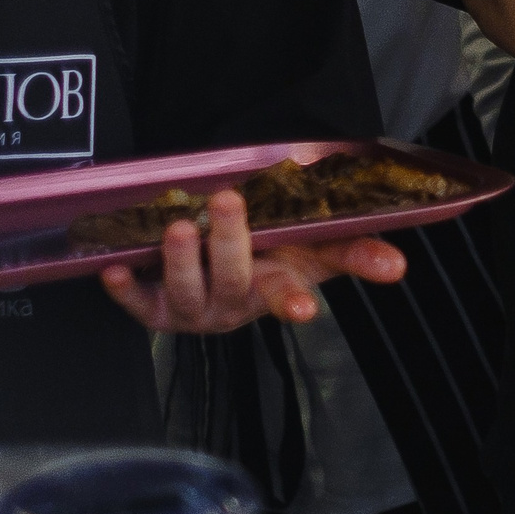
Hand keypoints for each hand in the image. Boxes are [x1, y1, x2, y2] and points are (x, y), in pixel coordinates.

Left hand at [99, 188, 407, 333]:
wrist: (224, 264)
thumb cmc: (276, 253)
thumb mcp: (318, 248)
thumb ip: (358, 251)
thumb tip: (400, 265)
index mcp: (274, 288)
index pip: (290, 297)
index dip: (294, 303)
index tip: (303, 311)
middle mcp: (233, 305)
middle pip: (230, 282)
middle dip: (228, 245)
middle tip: (226, 202)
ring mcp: (193, 309)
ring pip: (185, 294)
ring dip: (180, 263)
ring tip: (178, 228)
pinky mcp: (156, 309)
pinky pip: (138, 304)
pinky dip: (124, 289)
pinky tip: (114, 266)